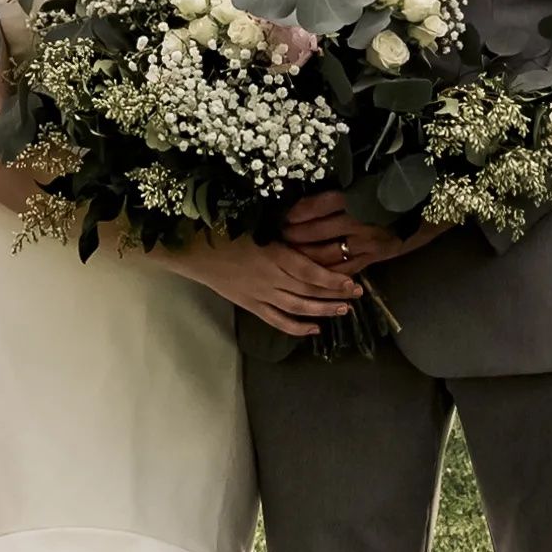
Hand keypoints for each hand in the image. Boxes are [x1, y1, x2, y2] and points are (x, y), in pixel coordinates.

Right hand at [179, 236, 366, 338]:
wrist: (194, 250)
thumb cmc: (226, 228)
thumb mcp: (258, 222)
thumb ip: (284, 228)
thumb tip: (312, 224)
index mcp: (273, 254)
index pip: (310, 272)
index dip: (333, 280)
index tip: (353, 282)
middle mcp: (270, 278)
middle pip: (309, 290)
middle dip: (335, 295)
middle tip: (357, 297)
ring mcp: (260, 294)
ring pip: (297, 307)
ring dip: (322, 310)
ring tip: (343, 311)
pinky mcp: (250, 304)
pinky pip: (277, 320)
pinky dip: (296, 327)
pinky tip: (315, 329)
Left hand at [277, 188, 428, 275]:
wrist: (428, 211)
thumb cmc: (396, 193)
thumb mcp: (369, 184)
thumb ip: (344, 191)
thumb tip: (311, 196)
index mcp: (357, 198)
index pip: (318, 206)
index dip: (297, 212)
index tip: (283, 215)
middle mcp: (359, 222)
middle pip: (317, 231)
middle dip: (295, 235)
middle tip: (280, 236)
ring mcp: (366, 244)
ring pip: (327, 254)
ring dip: (305, 255)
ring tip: (290, 254)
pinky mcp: (373, 258)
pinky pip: (344, 270)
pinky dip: (327, 273)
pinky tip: (312, 273)